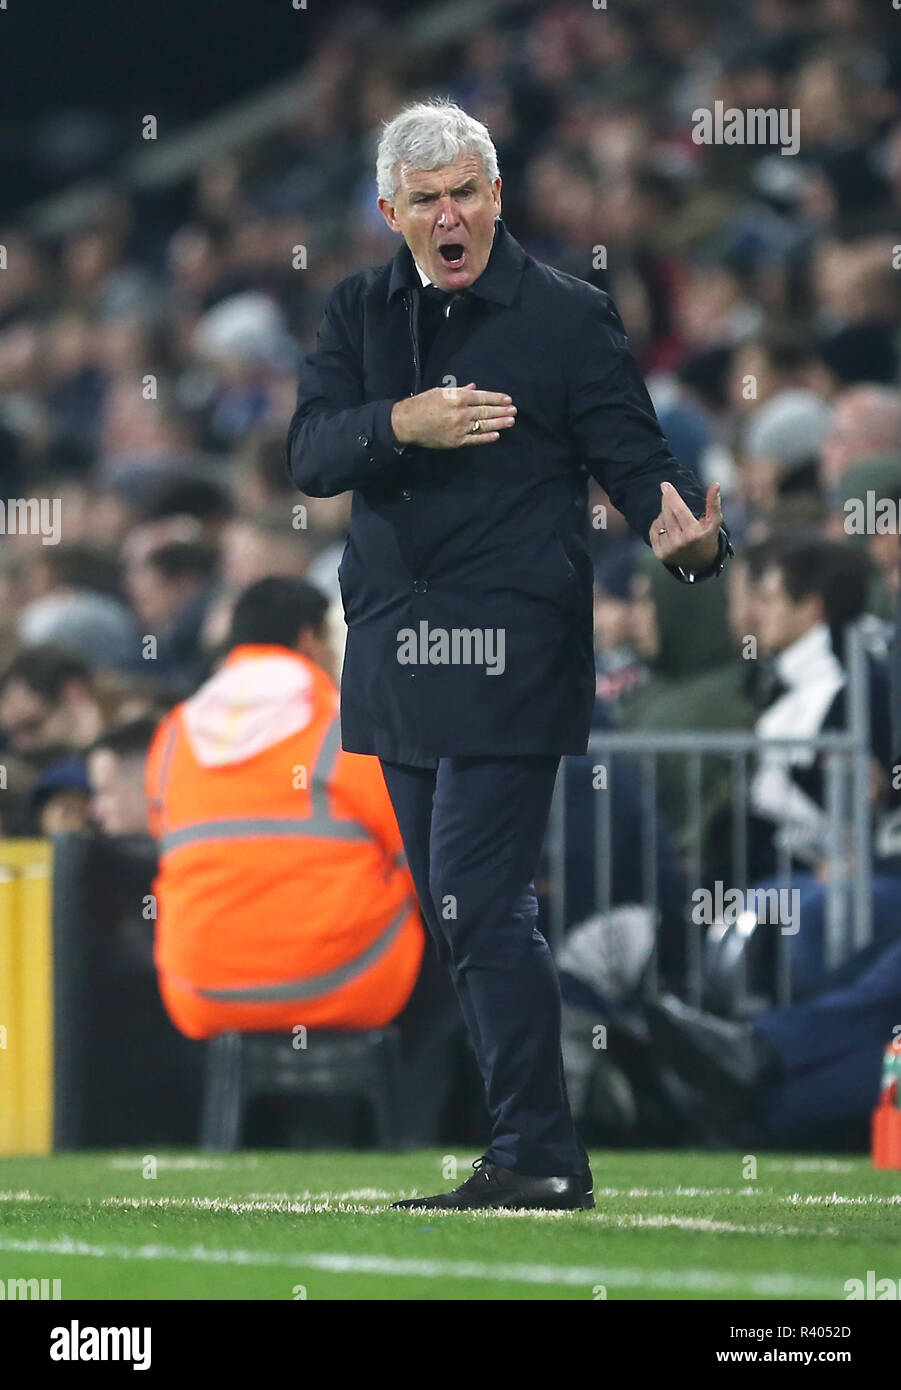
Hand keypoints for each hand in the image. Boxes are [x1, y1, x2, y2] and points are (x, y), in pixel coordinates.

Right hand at [391, 382, 515, 448]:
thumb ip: (460, 390)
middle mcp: (461, 413)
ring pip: (484, 425)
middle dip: (502, 411)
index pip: (483, 397)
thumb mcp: (441, 392)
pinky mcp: (456, 441)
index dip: (497, 398)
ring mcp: (459, 428)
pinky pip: (475, 440)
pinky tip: (496, 435)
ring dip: (499, 423)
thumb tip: (474, 387)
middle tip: (514, 411)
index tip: (508, 399)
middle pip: (486, 411)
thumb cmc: (422, 404)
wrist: (407, 423)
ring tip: (511, 421)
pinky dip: (486, 438)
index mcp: (457, 398)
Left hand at [650, 481, 722, 571]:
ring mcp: (668, 550)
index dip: (671, 496)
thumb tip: (716, 484)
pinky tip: (669, 527)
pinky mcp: (660, 554)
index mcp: (693, 534)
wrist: (701, 561)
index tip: (665, 485)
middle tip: (670, 495)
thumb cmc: (708, 536)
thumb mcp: (714, 521)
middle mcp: (679, 543)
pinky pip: (653, 530)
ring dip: (665, 514)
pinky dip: (659, 525)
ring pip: (659, 521)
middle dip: (667, 501)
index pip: (678, 510)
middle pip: (667, 513)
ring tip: (676, 520)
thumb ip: (714, 503)